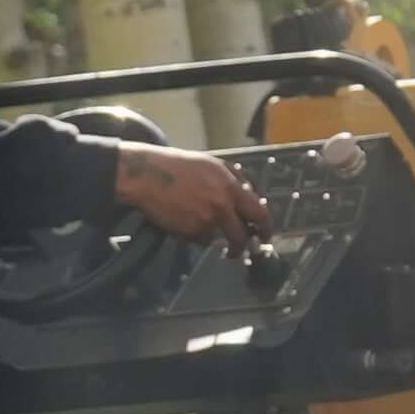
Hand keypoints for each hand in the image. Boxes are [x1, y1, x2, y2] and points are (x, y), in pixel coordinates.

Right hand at [111, 146, 273, 245]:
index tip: (265, 235)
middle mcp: (221, 205)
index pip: (259, 213)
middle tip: (243, 249)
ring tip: (206, 231)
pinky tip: (187, 222)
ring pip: (220, 240)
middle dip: (245, 247)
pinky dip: (198, 236)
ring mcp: (205, 220)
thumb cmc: (179, 166)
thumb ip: (236, 180)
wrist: (147, 175)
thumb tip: (252, 197)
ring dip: (218, 241)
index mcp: (230, 186)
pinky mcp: (189, 232)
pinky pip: (201, 240)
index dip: (266, 228)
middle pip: (242, 236)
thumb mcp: (213, 164)